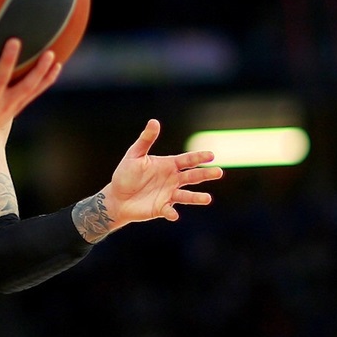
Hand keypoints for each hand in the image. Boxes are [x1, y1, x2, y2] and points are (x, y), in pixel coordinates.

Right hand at [0, 38, 59, 145]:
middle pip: (1, 80)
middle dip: (8, 62)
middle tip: (15, 41)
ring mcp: (8, 104)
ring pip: (26, 87)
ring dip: (39, 71)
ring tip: (50, 54)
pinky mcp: (19, 105)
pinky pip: (36, 92)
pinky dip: (47, 80)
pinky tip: (57, 64)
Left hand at [99, 119, 221, 225]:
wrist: (117, 196)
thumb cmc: (126, 173)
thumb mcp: (135, 154)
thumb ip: (146, 139)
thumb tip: (154, 121)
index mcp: (168, 165)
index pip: (187, 160)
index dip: (199, 157)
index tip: (211, 155)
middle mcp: (173, 180)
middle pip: (192, 176)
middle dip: (205, 174)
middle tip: (219, 172)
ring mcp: (169, 194)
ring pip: (186, 195)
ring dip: (196, 197)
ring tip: (207, 198)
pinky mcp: (161, 208)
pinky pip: (169, 210)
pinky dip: (171, 212)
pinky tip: (174, 214)